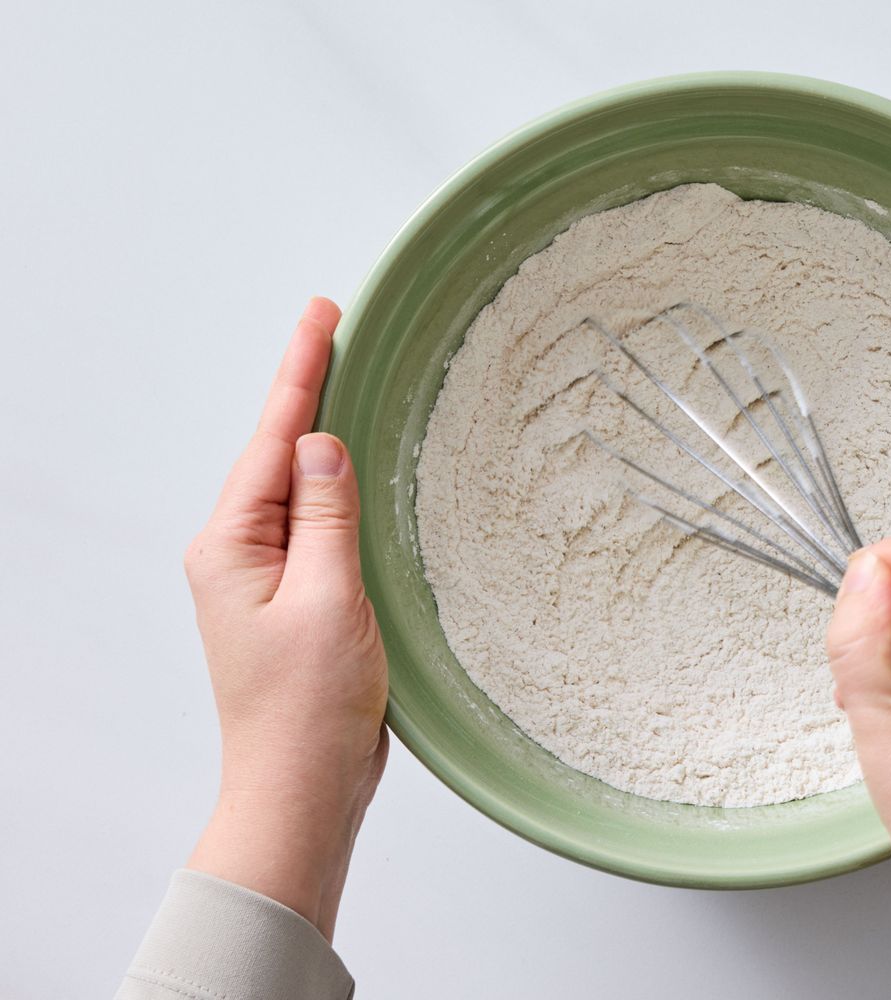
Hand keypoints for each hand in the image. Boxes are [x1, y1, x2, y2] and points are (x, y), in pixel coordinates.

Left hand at [182, 298, 387, 940]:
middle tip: (334, 325)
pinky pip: (314, 523)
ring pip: (296, 486)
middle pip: (277, 452)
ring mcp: (264, 577)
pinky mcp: (295, 600)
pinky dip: (335, 486)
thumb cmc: (309, 708)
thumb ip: (326, 515)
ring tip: (343, 376)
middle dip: (307, 388)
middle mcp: (238, 553)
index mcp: (233, 545)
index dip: (302, 372)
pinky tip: (354, 469)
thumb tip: (320, 443)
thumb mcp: (327, 600)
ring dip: (320, 433)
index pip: (275, 439)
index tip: (322, 314)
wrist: (301, 788)